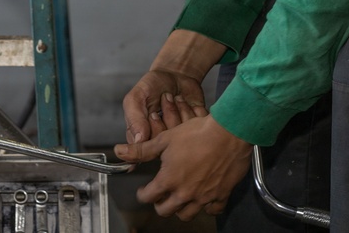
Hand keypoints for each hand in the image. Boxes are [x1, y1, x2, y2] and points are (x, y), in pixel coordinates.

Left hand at [114, 115, 251, 220]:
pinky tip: (203, 199)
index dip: (142, 194)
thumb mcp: (164, 139)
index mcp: (168, 180)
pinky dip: (206, 207)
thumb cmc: (196, 133)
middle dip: (159, 204)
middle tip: (159, 195)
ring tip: (178, 198)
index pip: (148, 197)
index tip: (143, 190)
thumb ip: (141, 150)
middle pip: (165, 210)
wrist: (228, 133)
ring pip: (187, 215)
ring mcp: (203, 197)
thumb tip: (119, 151)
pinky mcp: (221, 195)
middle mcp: (185, 193)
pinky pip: (212, 210)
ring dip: (180, 208)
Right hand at [122, 69, 207, 142]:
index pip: (148, 148)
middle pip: (169, 143)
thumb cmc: (152, 86)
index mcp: (144, 137)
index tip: (153, 113)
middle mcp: (163, 141)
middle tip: (165, 99)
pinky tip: (187, 101)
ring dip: (181, 110)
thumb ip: (134, 117)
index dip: (153, 130)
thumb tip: (138, 141)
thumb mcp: (136, 97)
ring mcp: (181, 136)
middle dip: (168, 116)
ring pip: (186, 134)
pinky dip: (194, 109)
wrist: (174, 74)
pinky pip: (200, 125)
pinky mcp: (197, 128)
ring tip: (175, 98)